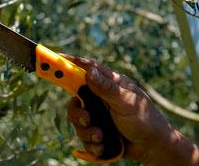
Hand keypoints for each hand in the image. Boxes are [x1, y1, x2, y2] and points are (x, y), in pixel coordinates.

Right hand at [66, 57, 197, 164]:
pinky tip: (102, 144)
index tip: (53, 58)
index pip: (85, 68)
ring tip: (99, 135)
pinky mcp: (95, 129)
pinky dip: (90, 142)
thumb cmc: (146, 119)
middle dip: (77, 111)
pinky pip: (82, 135)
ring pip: (76, 118)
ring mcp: (96, 113)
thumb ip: (107, 88)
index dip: (68, 63)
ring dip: (85, 130)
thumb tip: (89, 72)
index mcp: (108, 83)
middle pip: (74, 96)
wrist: (152, 147)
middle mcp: (99, 96)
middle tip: (85, 118)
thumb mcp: (127, 102)